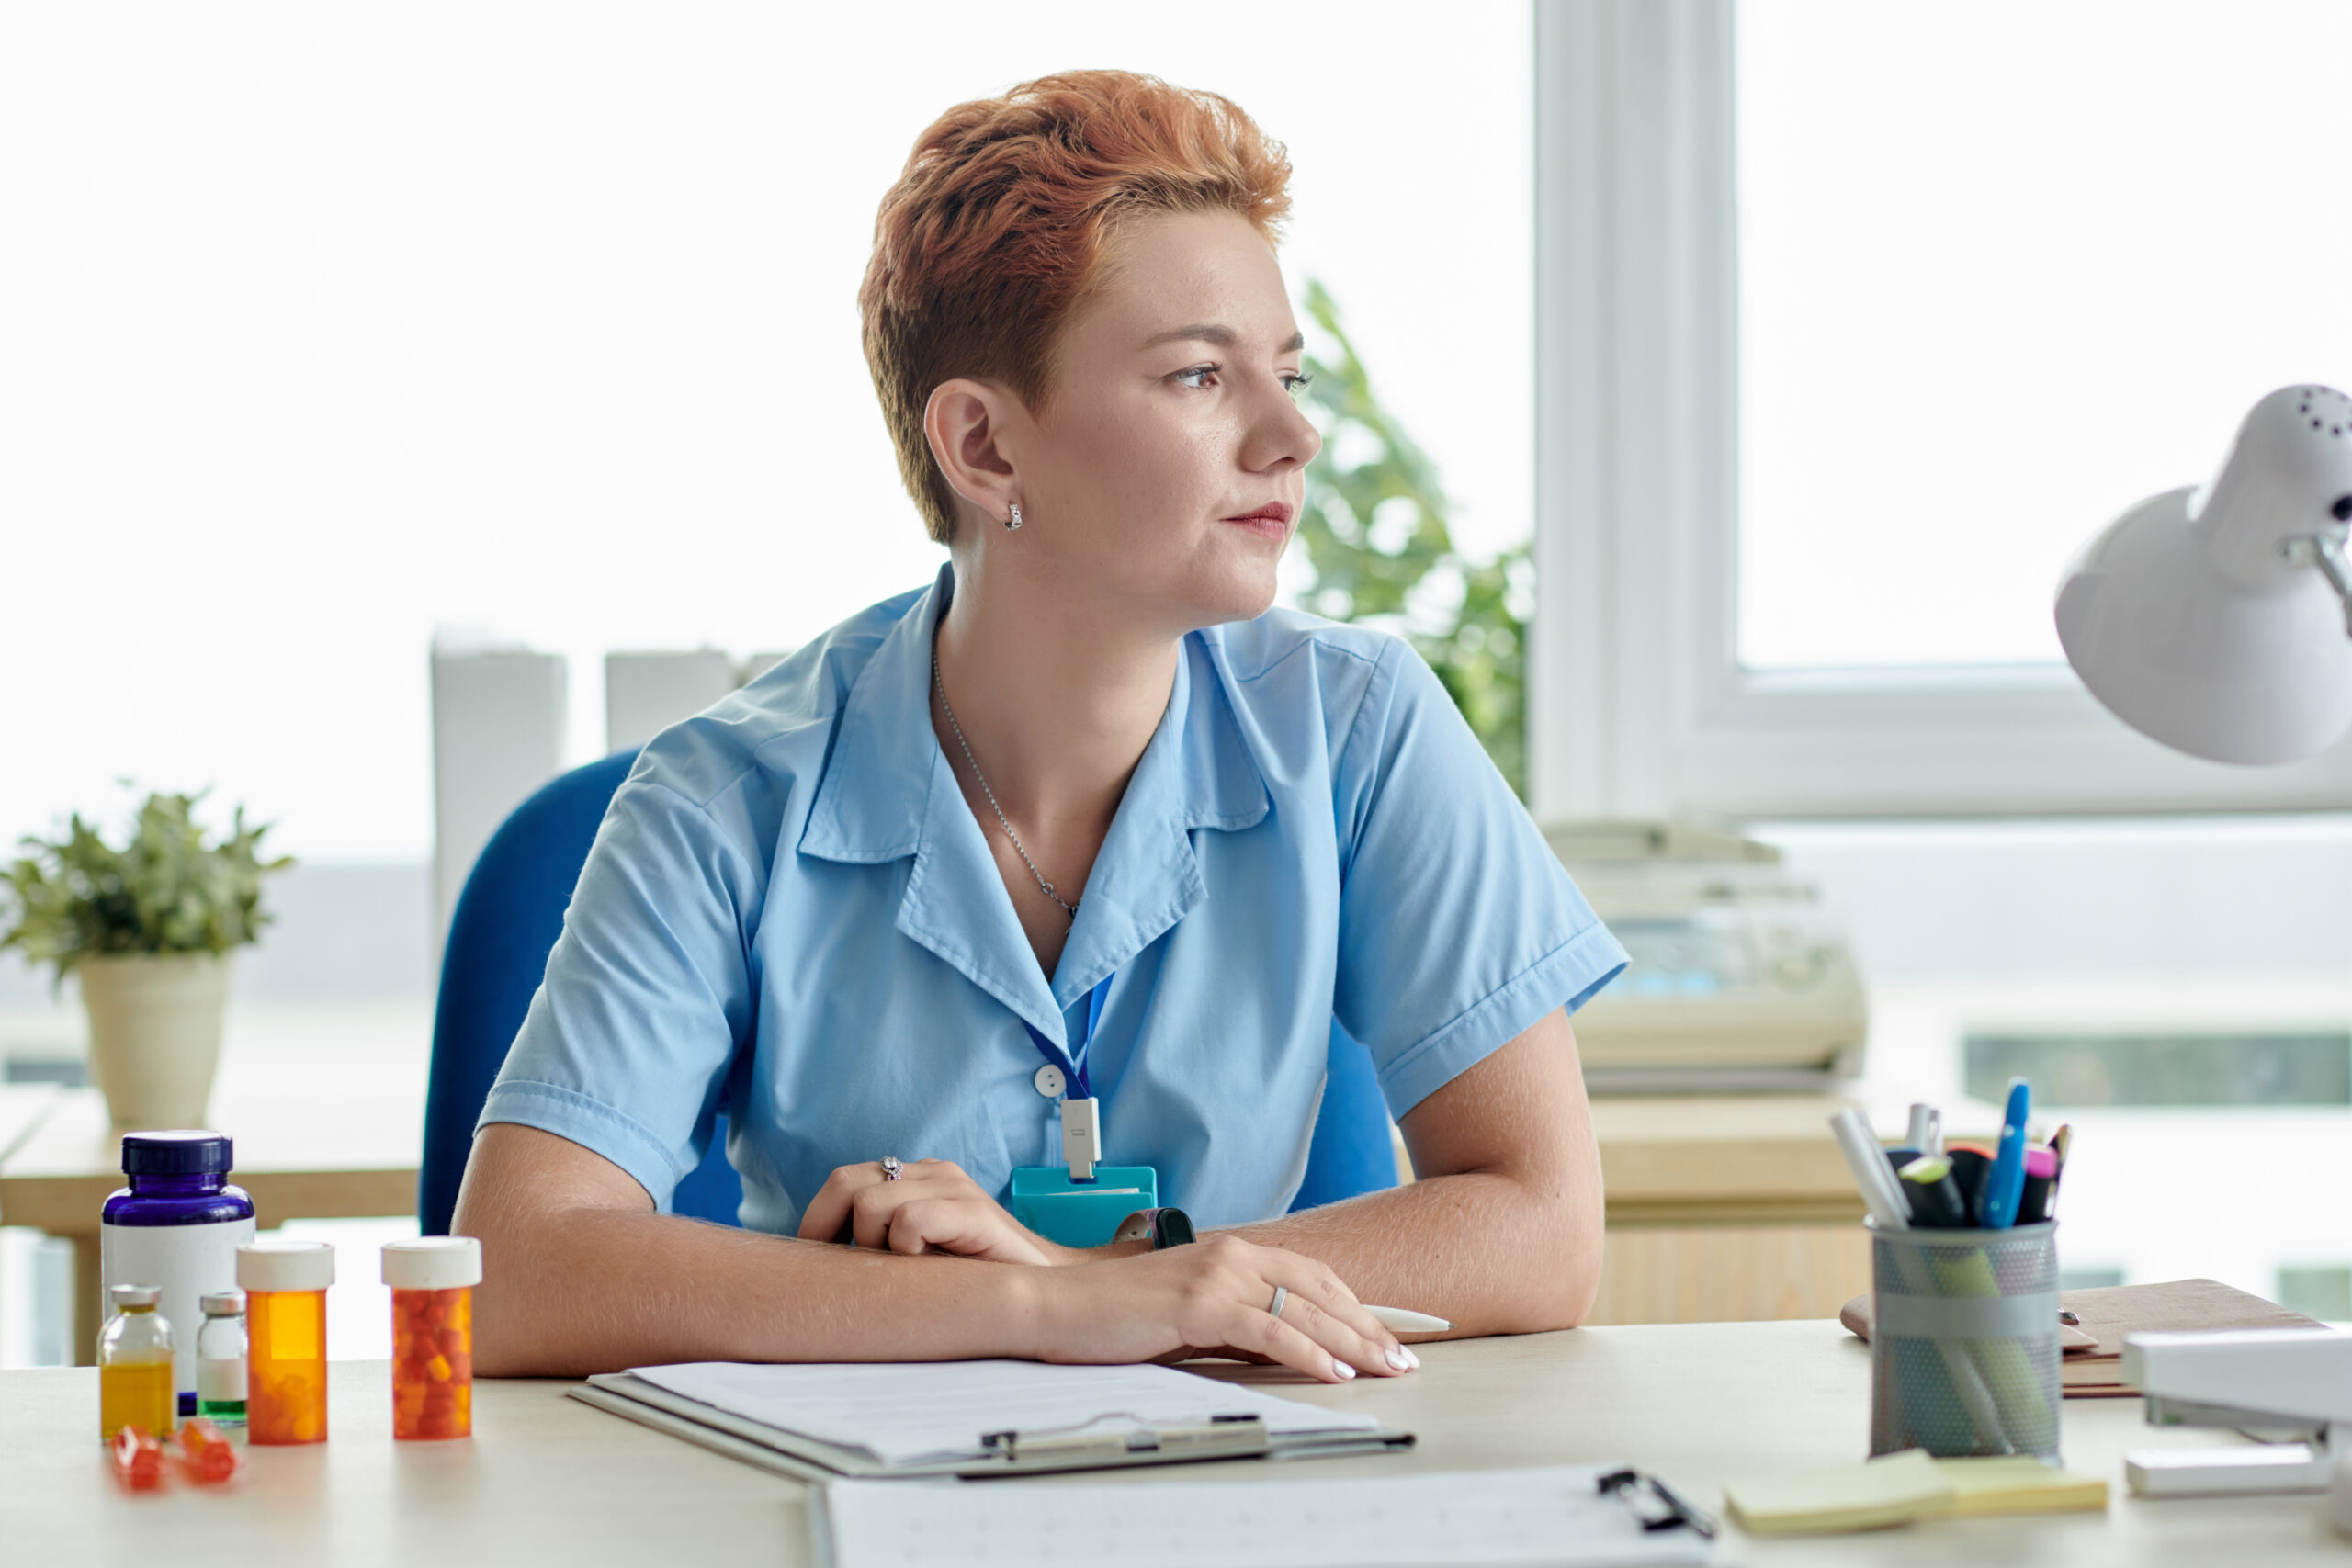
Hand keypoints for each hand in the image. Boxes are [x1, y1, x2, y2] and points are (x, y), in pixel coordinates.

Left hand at [795, 1159, 1066, 1265]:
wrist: (1042, 1286)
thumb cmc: (972, 1277)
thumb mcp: (915, 1252)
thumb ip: (879, 1238)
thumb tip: (816, 1257)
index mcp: (914, 1176)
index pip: (842, 1180)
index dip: (817, 1221)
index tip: (816, 1262)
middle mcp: (930, 1171)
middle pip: (845, 1182)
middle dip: (828, 1229)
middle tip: (842, 1271)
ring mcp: (952, 1186)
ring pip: (870, 1204)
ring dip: (874, 1246)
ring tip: (903, 1270)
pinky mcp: (971, 1209)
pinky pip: (908, 1222)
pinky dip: (906, 1250)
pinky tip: (928, 1268)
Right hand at [1029, 1234, 1417, 1383]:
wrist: (1056, 1305)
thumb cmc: (1116, 1314)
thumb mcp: (1187, 1312)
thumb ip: (1234, 1320)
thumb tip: (1282, 1346)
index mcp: (1231, 1252)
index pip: (1312, 1276)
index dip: (1356, 1305)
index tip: (1390, 1331)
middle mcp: (1231, 1255)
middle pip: (1320, 1292)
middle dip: (1368, 1328)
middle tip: (1405, 1356)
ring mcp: (1216, 1277)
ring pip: (1303, 1311)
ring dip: (1352, 1343)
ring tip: (1386, 1367)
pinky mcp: (1198, 1306)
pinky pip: (1268, 1331)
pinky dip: (1307, 1353)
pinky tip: (1333, 1371)